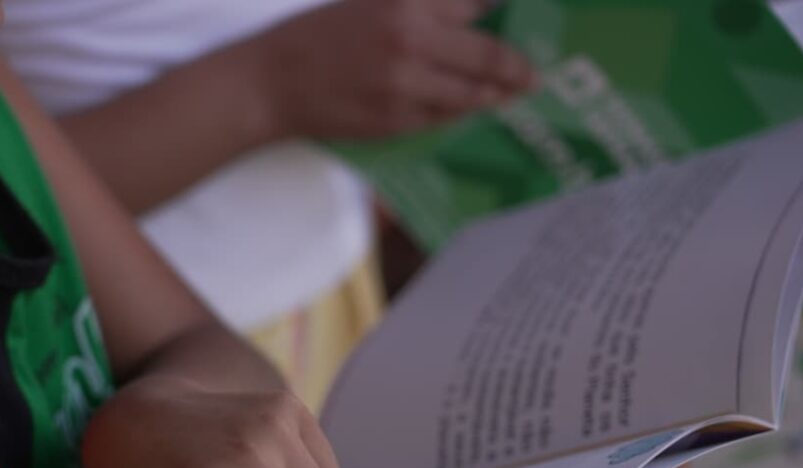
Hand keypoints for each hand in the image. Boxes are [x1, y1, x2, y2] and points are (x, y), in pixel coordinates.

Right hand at [246, 0, 535, 139]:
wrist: (270, 83)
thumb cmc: (315, 37)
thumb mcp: (367, 3)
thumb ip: (422, 9)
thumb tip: (471, 16)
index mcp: (405, 2)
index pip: (477, 3)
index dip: (506, 12)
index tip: (527, 20)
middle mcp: (411, 40)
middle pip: (488, 54)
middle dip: (516, 66)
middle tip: (532, 75)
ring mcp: (405, 85)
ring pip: (471, 94)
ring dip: (496, 95)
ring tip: (512, 94)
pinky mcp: (396, 120)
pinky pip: (442, 118)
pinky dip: (459, 113)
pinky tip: (469, 109)